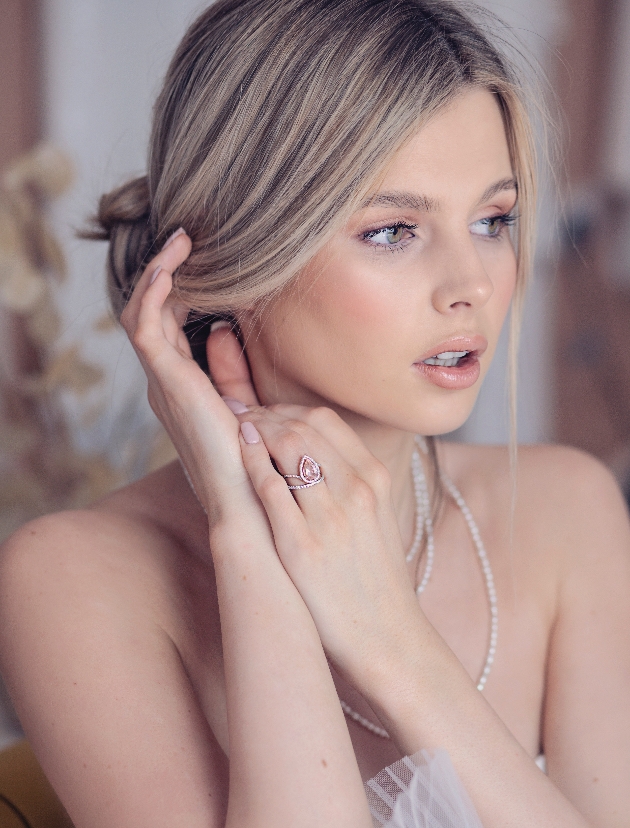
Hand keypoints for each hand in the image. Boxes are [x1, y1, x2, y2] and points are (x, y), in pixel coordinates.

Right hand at [120, 230, 256, 524]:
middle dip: (164, 274)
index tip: (202, 260)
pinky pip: (145, 328)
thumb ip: (233, 372)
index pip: (168, 326)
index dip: (179, 290)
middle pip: (150, 314)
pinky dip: (153, 295)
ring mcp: (162, 383)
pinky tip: (172, 268)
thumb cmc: (253, 460)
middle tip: (186, 239)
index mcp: (181, 386)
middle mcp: (165, 382)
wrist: (249, 500)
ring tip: (181, 242)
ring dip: (158, 274)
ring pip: (142, 314)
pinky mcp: (167, 384)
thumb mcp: (244, 405)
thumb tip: (222, 333)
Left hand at [230, 404, 425, 690]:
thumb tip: (313, 449)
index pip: (325, 420)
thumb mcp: (379, 514)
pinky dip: (252, 465)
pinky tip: (239, 458)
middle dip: (265, 415)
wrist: (388, 635)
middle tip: (242, 417)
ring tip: (237, 433)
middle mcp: (357, 490)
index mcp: (375, 479)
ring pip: (286, 449)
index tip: (267, 414)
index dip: (288, 410)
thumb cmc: (377, 575)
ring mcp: (330, 518)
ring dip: (255, 432)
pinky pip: (271, 490)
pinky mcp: (302, 548)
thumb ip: (352, 478)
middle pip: (302, 427)